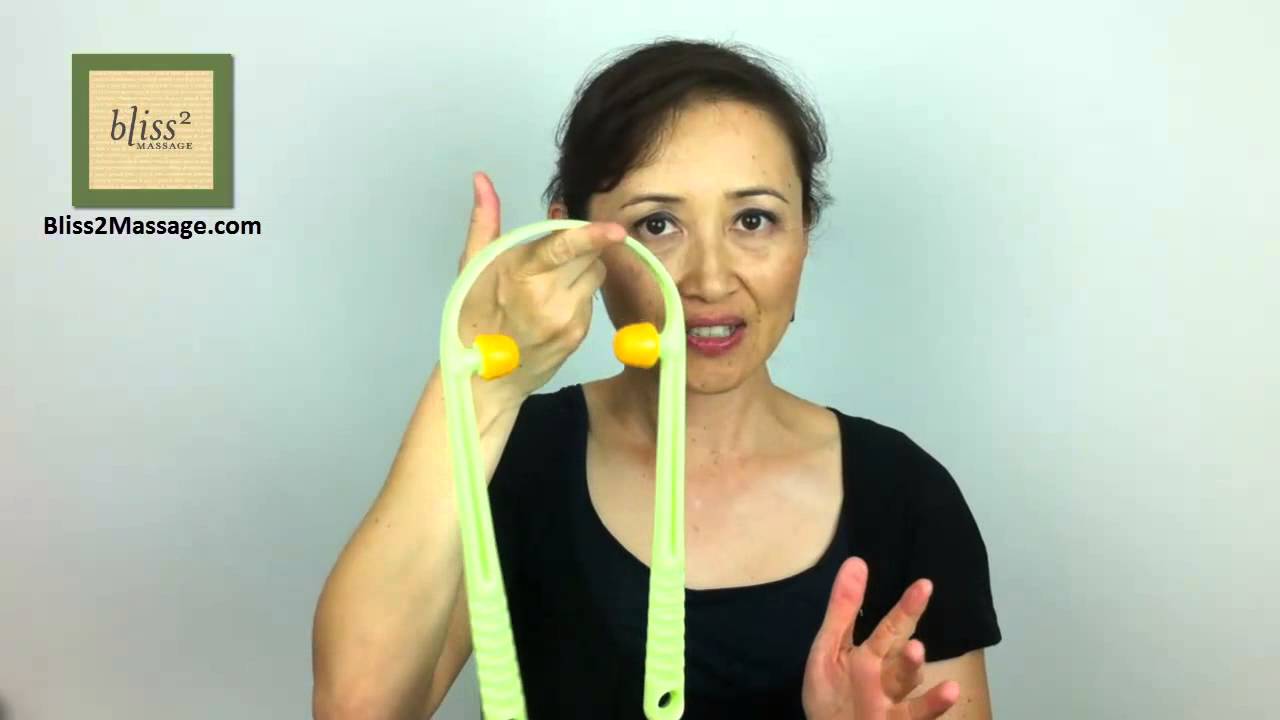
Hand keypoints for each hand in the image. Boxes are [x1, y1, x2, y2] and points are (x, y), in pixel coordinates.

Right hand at [456, 172, 626, 414]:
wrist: (484, 377)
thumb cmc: (473, 315)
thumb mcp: (472, 266)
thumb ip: (484, 220)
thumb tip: (482, 179)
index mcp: (520, 275)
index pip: (564, 248)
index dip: (592, 235)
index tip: (615, 230)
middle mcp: (548, 298)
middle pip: (589, 255)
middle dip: (580, 246)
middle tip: (554, 254)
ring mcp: (567, 319)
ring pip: (596, 275)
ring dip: (582, 269)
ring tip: (549, 283)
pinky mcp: (578, 335)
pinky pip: (591, 299)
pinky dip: (578, 294)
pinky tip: (553, 305)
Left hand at [801, 558, 959, 719]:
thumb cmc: (831, 696)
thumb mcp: (829, 650)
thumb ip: (844, 611)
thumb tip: (856, 561)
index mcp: (871, 655)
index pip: (889, 627)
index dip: (905, 606)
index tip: (925, 584)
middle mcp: (886, 675)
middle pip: (898, 646)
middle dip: (908, 620)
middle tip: (923, 593)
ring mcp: (892, 700)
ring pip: (905, 679)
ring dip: (911, 665)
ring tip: (916, 648)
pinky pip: (916, 714)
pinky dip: (933, 703)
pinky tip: (951, 691)